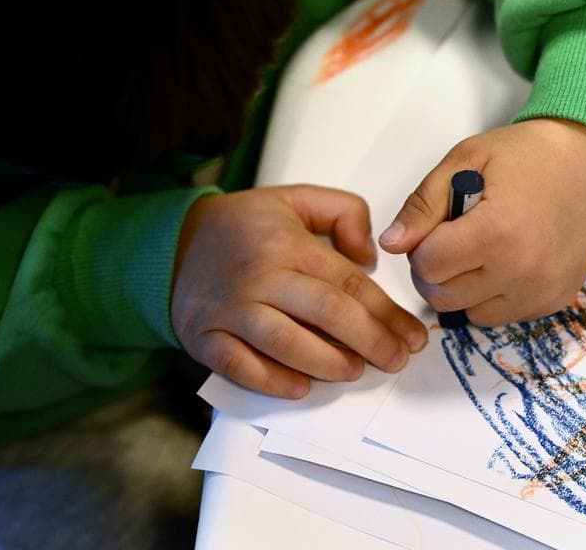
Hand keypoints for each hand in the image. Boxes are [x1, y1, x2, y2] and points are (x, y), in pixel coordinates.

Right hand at [171, 185, 427, 398]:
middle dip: (370, 341)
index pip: (349, 284)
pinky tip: (301, 388)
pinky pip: (239, 366)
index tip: (412, 336)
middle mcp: (261, 277)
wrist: (173, 243)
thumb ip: (344, 212)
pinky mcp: (204, 337)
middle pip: (326, 313)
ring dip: (328, 363)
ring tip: (354, 371)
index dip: (387, 314)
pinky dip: (271, 381)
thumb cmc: (244, 227)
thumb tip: (370, 255)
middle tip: (395, 360)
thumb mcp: (296, 198)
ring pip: (286, 343)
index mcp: (288, 244)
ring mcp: (230, 310)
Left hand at [379, 118, 585, 324]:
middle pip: (443, 297)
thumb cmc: (527, 153)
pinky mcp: (556, 300)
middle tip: (455, 236)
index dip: (422, 244)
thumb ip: (424, 204)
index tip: (440, 223)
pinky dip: (493, 295)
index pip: (428, 266)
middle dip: (437, 269)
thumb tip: (391, 245)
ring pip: (470, 314)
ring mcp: (542, 291)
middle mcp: (522, 272)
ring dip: (464, 287)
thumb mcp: (466, 160)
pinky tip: (506, 260)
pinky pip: (503, 316)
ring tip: (482, 248)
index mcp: (497, 232)